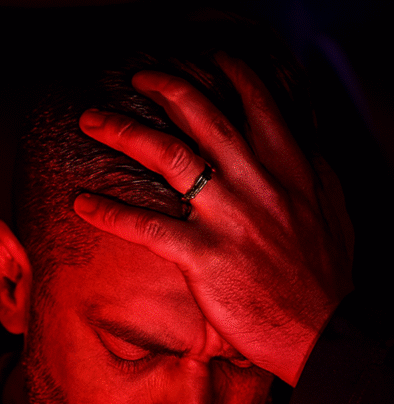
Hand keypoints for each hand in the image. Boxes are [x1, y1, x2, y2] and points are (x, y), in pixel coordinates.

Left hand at [73, 52, 353, 385]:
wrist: (322, 331)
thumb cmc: (322, 276)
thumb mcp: (331, 211)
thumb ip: (308, 173)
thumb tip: (295, 147)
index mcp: (290, 170)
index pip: (257, 107)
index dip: (228, 79)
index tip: (202, 64)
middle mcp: (257, 184)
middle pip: (202, 119)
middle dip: (164, 89)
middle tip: (135, 79)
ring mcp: (228, 218)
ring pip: (168, 157)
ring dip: (123, 132)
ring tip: (90, 121)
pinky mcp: (203, 256)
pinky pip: (146, 226)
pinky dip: (109, 212)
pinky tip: (81, 202)